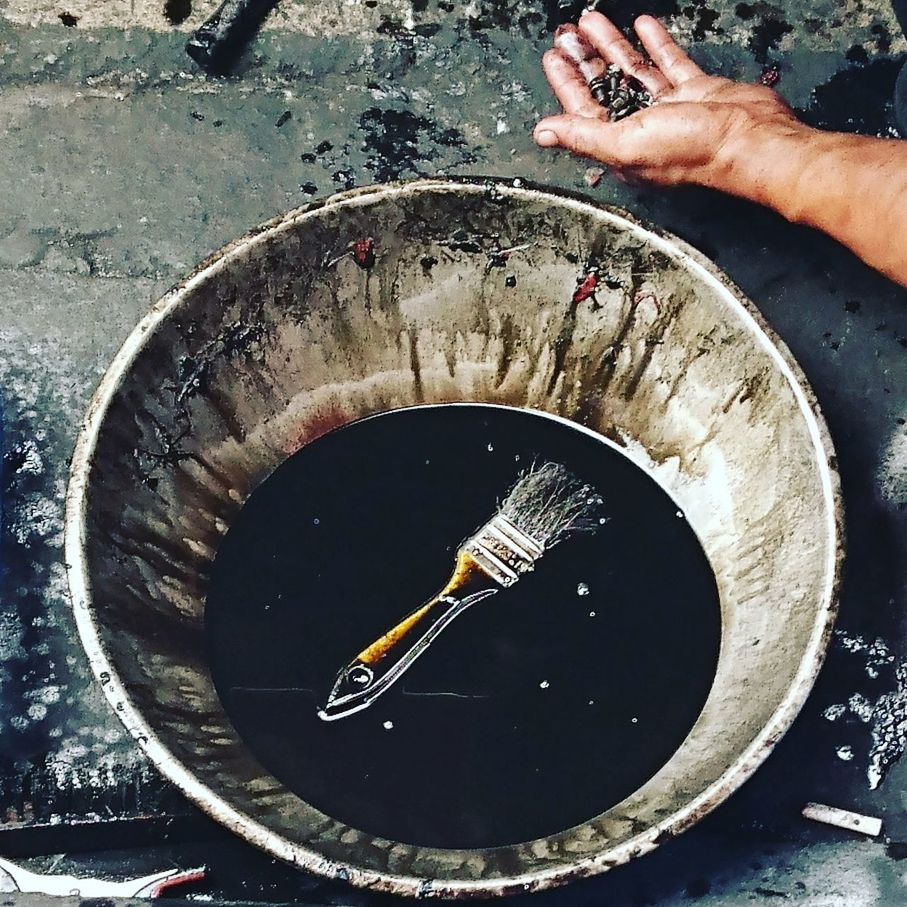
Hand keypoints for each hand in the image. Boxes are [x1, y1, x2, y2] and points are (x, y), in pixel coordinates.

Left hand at [534, 12, 809, 188]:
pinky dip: (654, 43)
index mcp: (620, 147)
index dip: (566, 84)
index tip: (552, 56)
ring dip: (612, 46)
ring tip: (591, 20)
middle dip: (583, 61)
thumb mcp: (624, 144)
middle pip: (604, 88)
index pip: (583, 110)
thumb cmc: (690, 149)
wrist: (749, 139)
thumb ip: (582, 136)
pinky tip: (640, 23)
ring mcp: (669, 109)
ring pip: (633, 71)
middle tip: (565, 34)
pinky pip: (669, 63)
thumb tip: (543, 133)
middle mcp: (642, 129)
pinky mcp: (696, 91)